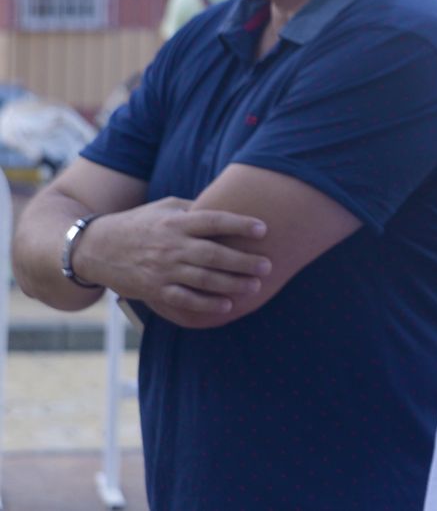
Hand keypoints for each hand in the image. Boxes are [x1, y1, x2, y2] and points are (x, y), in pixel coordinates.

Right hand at [74, 197, 270, 314]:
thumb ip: (194, 208)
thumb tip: (228, 204)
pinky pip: (184, 299)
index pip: (213, 221)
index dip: (239, 224)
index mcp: (176, 223)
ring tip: (255, 285)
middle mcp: (171, 246)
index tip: (263, 229)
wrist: (95, 248)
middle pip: (213, 254)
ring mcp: (162, 270)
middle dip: (243, 261)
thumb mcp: (164, 207)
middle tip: (267, 264)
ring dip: (231, 284)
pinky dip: (206, 304)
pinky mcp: (154, 290)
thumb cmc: (139, 223)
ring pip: (203, 279)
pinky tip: (226, 305)